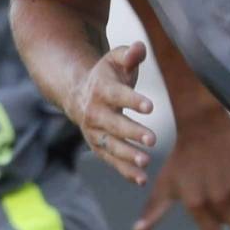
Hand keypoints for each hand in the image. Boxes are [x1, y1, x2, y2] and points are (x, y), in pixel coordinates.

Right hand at [69, 42, 157, 185]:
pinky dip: (125, 171)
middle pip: (114, 124)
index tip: (150, 106)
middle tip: (152, 140)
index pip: (118, 95)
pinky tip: (142, 180)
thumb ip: (129, 54)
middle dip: (132, 132)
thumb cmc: (106, 75)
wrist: (77, 93)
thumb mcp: (115, 59)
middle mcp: (95, 112)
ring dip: (128, 156)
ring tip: (146, 161)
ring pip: (111, 146)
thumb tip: (139, 49)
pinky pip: (112, 161)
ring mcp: (95, 132)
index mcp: (100, 89)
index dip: (133, 100)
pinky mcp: (98, 146)